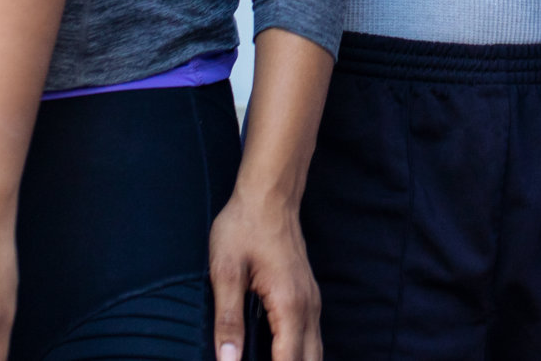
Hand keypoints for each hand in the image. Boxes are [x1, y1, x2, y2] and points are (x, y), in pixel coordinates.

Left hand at [210, 184, 320, 360]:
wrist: (269, 194)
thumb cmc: (243, 227)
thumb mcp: (225, 272)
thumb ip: (228, 320)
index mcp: (289, 306)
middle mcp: (308, 309)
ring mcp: (312, 302)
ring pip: (315, 354)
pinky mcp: (308, 297)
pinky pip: (311, 339)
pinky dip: (302, 358)